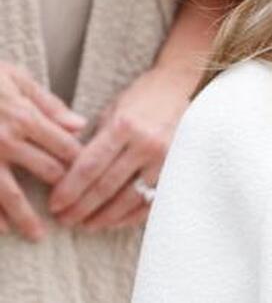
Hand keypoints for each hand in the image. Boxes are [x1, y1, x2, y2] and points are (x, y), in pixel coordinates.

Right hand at [0, 61, 85, 241]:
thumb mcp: (16, 78)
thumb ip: (48, 104)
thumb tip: (79, 124)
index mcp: (24, 116)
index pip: (64, 146)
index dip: (80, 162)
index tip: (90, 175)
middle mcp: (6, 140)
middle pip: (45, 171)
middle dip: (63, 190)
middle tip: (75, 207)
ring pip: (9, 193)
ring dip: (25, 216)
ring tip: (37, 234)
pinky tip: (2, 229)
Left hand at [48, 64, 196, 231]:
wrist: (176, 87)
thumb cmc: (139, 98)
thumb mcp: (111, 112)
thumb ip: (93, 143)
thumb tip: (67, 176)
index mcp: (123, 126)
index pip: (90, 167)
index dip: (69, 190)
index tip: (54, 204)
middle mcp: (145, 143)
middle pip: (106, 186)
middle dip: (81, 208)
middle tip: (64, 220)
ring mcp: (164, 157)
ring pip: (129, 198)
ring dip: (104, 217)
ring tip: (85, 225)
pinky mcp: (177, 167)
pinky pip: (152, 199)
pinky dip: (131, 215)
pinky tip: (114, 222)